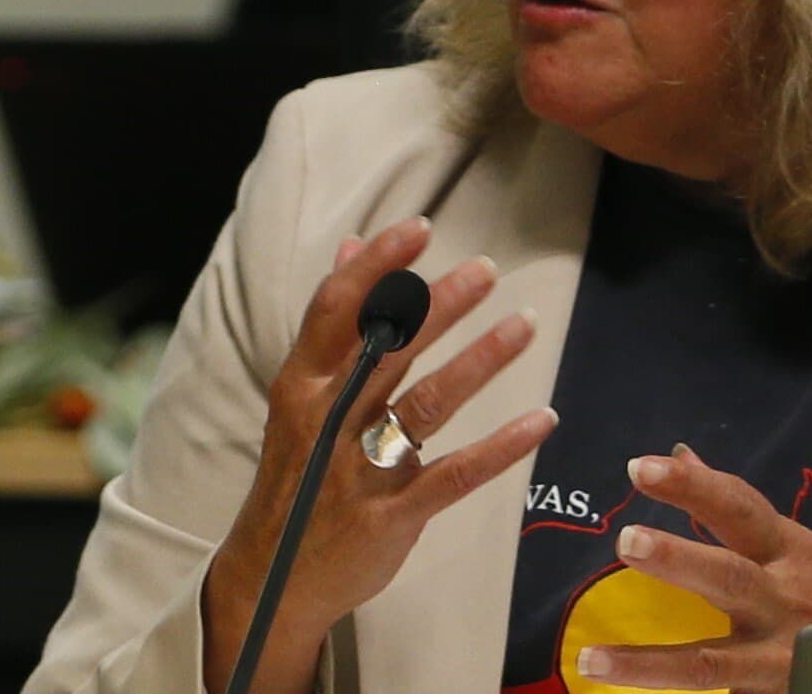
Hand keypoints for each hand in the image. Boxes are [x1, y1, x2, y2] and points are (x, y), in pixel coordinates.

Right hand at [203, 216, 556, 693]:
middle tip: (487, 270)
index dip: (377, 266)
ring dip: (480, 360)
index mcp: (302, 384)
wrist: (270, 582)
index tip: (419, 229)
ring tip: (526, 323)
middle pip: (387, 350)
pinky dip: (501, 447)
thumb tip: (352, 244)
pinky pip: (454, 474)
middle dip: (438, 306)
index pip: (336, 310)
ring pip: (426, 404)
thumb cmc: (298, 471)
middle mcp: (327, 421)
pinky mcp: (393, 515)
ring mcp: (359, 470)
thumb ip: (334, 322)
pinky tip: (541, 418)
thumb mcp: (301, 394)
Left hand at [577, 443, 811, 693]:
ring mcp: (780, 657)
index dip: (690, 486)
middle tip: (626, 540)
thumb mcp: (797, 545)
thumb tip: (680, 454)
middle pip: (728, 576)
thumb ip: (735, 511)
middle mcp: (785, 599)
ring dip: (650, 663)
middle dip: (679, 558)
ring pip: (711, 662)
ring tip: (593, 658)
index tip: (639, 467)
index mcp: (791, 550)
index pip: (737, 508)